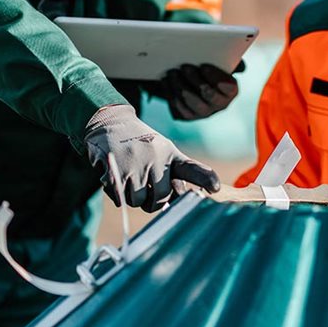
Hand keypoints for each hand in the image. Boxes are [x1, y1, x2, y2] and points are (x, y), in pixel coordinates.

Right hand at [83, 104, 219, 210]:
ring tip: (130, 177)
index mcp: (170, 154)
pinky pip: (120, 198)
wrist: (111, 123)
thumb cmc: (142, 143)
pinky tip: (117, 176)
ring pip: (137, 201)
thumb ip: (173, 176)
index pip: (190, 168)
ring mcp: (135, 163)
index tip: (216, 188)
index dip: (204, 179)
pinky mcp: (114, 170)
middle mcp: (155, 157)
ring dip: (133, 197)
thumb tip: (177, 204)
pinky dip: (117, 194)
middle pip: (160, 198)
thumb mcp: (162, 151)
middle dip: (152, 201)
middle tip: (146, 189)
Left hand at [155, 63, 238, 120]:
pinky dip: (171, 93)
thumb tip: (238, 65)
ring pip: (192, 103)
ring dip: (181, 86)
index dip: (216, 77)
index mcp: (230, 90)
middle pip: (209, 95)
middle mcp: (219, 104)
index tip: (204, 66)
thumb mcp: (220, 61)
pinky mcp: (187, 116)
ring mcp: (203, 112)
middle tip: (184, 67)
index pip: (229, 87)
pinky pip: (179, 107)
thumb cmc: (209, 66)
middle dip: (196, 80)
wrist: (193, 80)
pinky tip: (166, 81)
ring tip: (172, 72)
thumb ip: (229, 60)